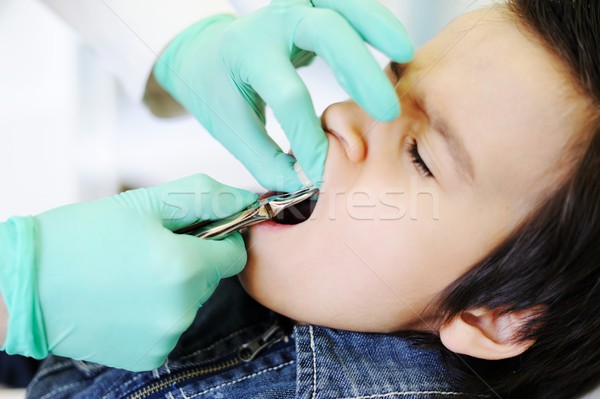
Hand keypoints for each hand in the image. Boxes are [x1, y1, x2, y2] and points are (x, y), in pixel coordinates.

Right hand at [0, 174, 255, 370]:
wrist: (26, 286)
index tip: (191, 230)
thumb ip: (205, 198)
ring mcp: (166, 337)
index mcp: (184, 268)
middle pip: (212, 277)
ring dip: (174, 286)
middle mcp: (181, 310)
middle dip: (192, 259)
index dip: (218, 237)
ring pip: (192, 301)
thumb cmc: (79, 239)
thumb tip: (246, 201)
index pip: (236, 254)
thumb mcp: (146, 203)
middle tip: (149, 248)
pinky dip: (157, 312)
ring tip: (132, 272)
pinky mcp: (151, 355)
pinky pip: (172, 325)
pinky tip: (126, 298)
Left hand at [153, 0, 412, 191]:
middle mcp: (273, 22)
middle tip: (386, 111)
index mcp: (246, 53)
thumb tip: (305, 183)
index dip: (310, 134)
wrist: (207, 53)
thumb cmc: (218, 90)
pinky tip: (395, 46)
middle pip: (325, 31)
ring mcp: (295, 7)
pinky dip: (375, 21)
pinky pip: (349, 5)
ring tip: (405, 56)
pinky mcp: (313, 7)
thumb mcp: (231, 128)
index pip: (287, 93)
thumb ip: (266, 159)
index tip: (323, 169)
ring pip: (343, 4)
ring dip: (378, 27)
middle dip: (361, 71)